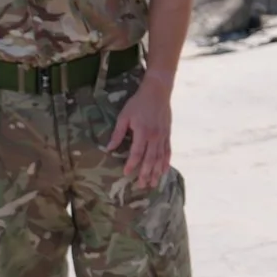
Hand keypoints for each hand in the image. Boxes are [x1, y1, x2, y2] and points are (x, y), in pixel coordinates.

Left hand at [106, 76, 173, 191]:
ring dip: (156, 172)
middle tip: (141, 186)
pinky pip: (168, 151)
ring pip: (160, 158)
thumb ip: (118, 133)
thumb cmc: (138, 102)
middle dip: (145, 173)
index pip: (137, 153)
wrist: (158, 91)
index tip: (126, 173)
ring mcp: (163, 136)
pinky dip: (166, 162)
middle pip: (150, 159)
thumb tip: (109, 148)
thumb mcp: (124, 116)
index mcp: (142, 132)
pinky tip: (164, 171)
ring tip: (152, 183)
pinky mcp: (168, 134)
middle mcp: (154, 136)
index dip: (131, 164)